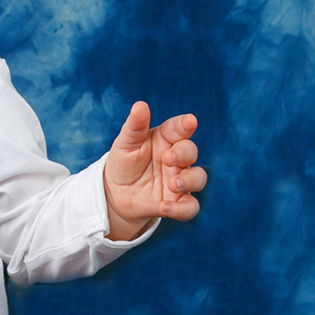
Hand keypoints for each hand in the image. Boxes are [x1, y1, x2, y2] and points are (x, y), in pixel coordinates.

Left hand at [103, 103, 204, 240]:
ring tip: (173, 184)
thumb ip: (135, 126)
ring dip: (189, 180)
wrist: (116, 194)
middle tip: (168, 158)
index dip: (186, 124)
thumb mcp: (125, 144)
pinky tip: (165, 207)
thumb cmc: (124, 163)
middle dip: (185, 153)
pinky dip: (181, 209)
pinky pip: (190, 207)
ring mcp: (179, 180)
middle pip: (192, 151)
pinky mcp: (176, 202)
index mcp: (166, 139)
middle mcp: (177, 159)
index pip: (180, 128)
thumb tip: (140, 105)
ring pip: (199, 178)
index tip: (189, 122)